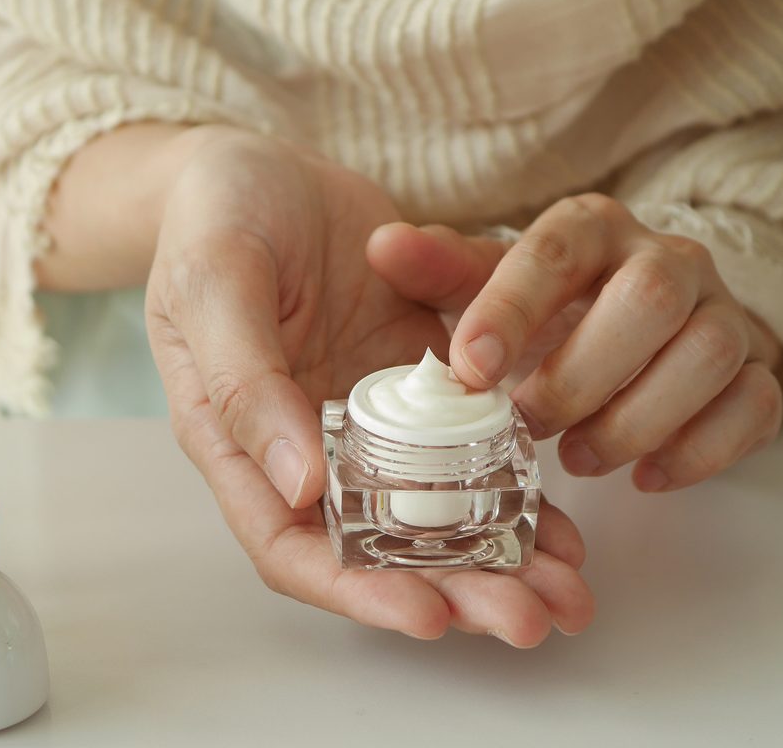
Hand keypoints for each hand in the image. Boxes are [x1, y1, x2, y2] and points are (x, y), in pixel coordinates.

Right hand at [144, 127, 592, 643]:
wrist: (260, 166)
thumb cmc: (214, 216)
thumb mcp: (213, 282)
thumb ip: (246, 380)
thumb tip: (298, 486)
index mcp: (242, 438)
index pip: (293, 544)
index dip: (358, 589)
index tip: (431, 615)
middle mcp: (309, 443)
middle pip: (379, 543)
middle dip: (455, 587)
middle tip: (532, 617)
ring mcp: (368, 413)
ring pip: (435, 504)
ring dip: (500, 550)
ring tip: (568, 585)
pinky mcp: (416, 376)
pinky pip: (467, 436)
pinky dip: (512, 478)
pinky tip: (562, 509)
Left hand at [368, 194, 782, 492]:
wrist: (635, 318)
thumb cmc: (551, 306)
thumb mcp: (489, 282)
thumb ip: (439, 270)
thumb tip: (382, 246)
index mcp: (592, 228)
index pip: (556, 250)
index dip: (512, 307)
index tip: (469, 367)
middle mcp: (666, 257)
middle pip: (648, 299)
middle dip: (582, 374)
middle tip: (528, 425)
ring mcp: (721, 310)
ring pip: (709, 353)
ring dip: (638, 417)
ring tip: (579, 457)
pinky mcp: (755, 366)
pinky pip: (755, 403)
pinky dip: (703, 449)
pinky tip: (647, 475)